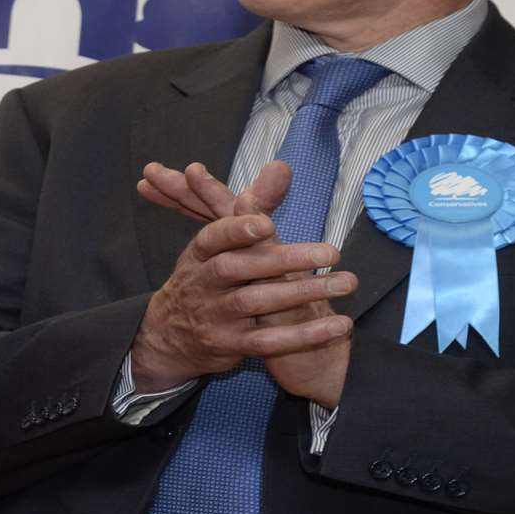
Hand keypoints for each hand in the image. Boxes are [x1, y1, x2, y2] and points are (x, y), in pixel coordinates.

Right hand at [136, 160, 352, 406]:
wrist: (169, 337)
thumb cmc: (205, 280)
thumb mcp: (217, 244)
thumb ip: (252, 208)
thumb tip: (281, 167)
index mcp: (200, 254)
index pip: (213, 238)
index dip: (237, 231)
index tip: (266, 224)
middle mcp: (203, 283)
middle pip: (238, 269)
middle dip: (283, 261)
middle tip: (331, 252)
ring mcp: (215, 316)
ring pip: (257, 303)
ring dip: (302, 294)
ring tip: (345, 283)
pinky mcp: (230, 346)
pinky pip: (269, 341)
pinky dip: (305, 335)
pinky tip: (338, 325)